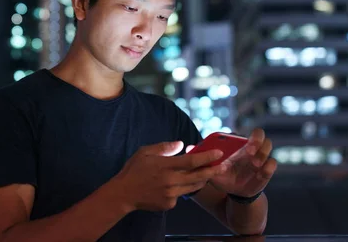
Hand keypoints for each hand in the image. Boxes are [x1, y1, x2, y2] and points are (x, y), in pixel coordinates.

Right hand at [113, 141, 227, 211]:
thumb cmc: (134, 170)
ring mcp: (171, 194)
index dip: (207, 157)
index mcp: (165, 166)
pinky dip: (182, 188)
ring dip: (202, 180)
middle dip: (213, 171)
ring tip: (207, 173)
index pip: (191, 161)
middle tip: (223, 166)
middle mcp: (170, 181)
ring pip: (193, 187)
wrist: (124, 193)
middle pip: (198, 176)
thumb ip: (164, 147)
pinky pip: (181, 195)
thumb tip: (181, 144)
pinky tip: (175, 184)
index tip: (218, 153)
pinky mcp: (169, 204)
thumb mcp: (145, 152)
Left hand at [188, 128, 276, 196]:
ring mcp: (260, 158)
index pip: (244, 132)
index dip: (241, 134)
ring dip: (262, 153)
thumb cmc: (221, 175)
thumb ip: (202, 158)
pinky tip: (260, 173)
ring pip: (268, 147)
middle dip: (256, 140)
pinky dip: (268, 167)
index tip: (238, 143)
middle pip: (260, 135)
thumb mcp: (211, 168)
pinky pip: (272, 164)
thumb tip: (188, 148)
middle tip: (248, 150)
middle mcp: (251, 148)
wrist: (233, 191)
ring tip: (253, 164)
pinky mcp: (266, 170)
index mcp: (237, 144)